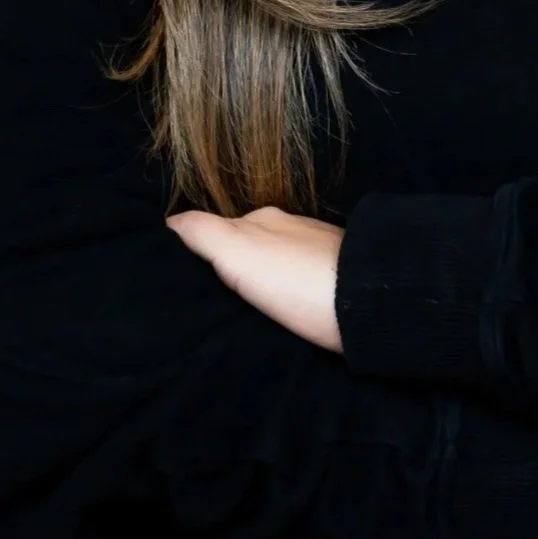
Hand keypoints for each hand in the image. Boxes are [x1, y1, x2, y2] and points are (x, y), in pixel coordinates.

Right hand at [166, 205, 344, 352]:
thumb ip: (201, 232)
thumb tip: (167, 223)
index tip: (174, 276)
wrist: (369, 306)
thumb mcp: (238, 249)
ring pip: (272, 269)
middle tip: (200, 302)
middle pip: (246, 248)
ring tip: (232, 314)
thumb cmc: (298, 278)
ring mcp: (316, 258)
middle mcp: (290, 232)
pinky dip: (280, 298)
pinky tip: (275, 318)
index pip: (218, 229)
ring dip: (254, 285)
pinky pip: (296, 289)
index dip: (194, 249)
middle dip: (224, 269)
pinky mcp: (335, 290)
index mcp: (265, 220)